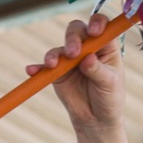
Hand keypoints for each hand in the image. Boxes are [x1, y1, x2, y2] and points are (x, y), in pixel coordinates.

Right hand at [26, 14, 124, 131]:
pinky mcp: (57, 71)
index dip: (97, 23)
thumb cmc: (109, 97)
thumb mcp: (110, 84)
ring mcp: (71, 58)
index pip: (101, 26)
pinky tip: (32, 71)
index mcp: (106, 46)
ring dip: (54, 54)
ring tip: (52, 65)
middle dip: (72, 38)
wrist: (95, 118)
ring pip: (60, 47)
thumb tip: (88, 59)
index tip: (94, 31)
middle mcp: (88, 47)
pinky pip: (45, 66)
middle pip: (77, 31)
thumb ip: (98, 70)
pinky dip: (38, 67)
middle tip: (73, 52)